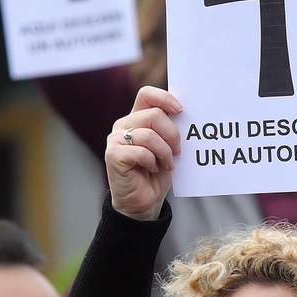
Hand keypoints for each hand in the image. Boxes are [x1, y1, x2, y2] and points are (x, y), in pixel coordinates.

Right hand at [105, 87, 181, 220]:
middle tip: (177, 151)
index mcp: (136, 118)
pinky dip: (152, 161)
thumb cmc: (157, 174)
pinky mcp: (113, 155)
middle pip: (154, 115)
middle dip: (173, 134)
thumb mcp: (168, 147)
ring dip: (164, 152)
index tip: (181, 111)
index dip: (165, 98)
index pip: (147, 94)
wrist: (144, 202)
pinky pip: (140, 151)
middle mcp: (123, 125)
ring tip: (167, 163)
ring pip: (149, 135)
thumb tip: (184, 113)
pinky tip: (153, 168)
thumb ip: (170, 129)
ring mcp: (115, 140)